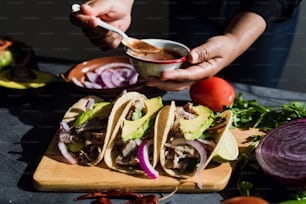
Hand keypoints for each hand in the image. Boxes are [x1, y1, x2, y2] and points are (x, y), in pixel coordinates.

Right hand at [70, 0, 133, 49]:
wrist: (124, 12)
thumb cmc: (114, 4)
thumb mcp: (107, 3)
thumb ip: (96, 7)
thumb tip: (84, 9)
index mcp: (84, 14)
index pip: (76, 20)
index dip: (84, 23)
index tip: (95, 22)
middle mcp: (87, 26)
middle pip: (89, 34)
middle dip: (103, 30)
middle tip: (112, 23)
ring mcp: (94, 36)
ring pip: (98, 42)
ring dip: (110, 36)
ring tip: (116, 26)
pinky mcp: (103, 43)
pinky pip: (106, 47)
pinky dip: (114, 41)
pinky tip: (117, 33)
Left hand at [146, 11, 265, 90]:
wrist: (228, 50)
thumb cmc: (223, 47)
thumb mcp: (216, 46)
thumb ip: (204, 52)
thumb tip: (190, 57)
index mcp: (205, 71)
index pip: (188, 76)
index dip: (174, 76)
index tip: (162, 75)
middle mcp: (198, 77)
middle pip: (179, 84)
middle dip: (163, 84)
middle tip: (148, 81)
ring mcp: (193, 77)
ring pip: (176, 84)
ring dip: (161, 84)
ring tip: (146, 80)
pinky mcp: (189, 74)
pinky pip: (176, 79)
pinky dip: (164, 79)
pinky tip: (154, 76)